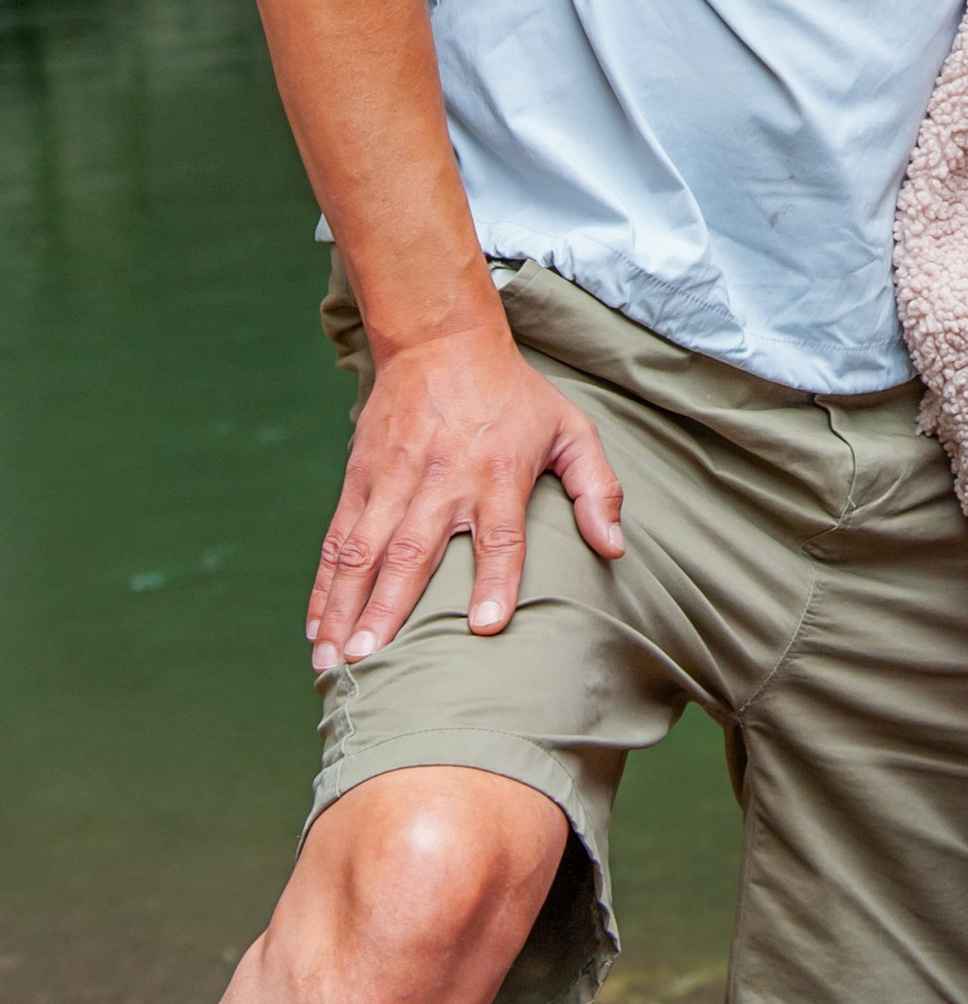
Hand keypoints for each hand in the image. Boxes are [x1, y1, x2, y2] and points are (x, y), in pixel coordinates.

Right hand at [308, 325, 624, 677]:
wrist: (441, 340)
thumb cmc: (514, 395)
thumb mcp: (570, 429)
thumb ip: (597, 489)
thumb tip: (614, 548)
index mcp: (497, 474)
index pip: (499, 536)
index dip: (494, 580)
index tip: (483, 626)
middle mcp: (441, 481)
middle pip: (411, 552)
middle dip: (388, 610)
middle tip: (370, 663)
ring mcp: (394, 481)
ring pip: (362, 552)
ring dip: (344, 608)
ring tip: (333, 661)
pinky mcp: (361, 478)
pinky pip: (338, 539)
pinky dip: (324, 585)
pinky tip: (317, 627)